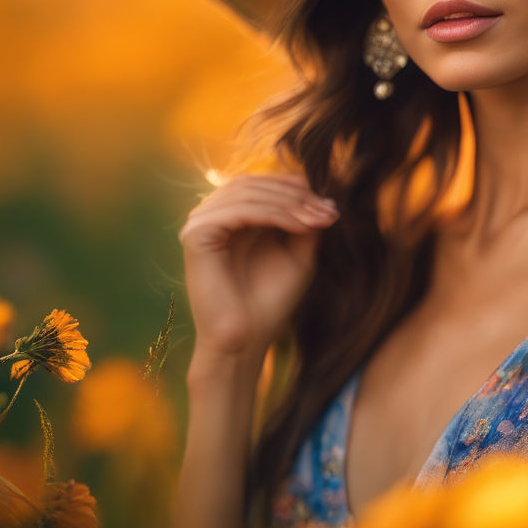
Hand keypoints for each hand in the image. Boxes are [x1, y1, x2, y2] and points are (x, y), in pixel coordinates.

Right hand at [178, 173, 338, 364]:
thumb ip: (303, 221)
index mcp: (230, 217)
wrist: (245, 344)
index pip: (262, 183)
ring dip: (290, 203)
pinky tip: (301, 227)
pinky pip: (239, 211)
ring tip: (320, 219)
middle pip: (255, 183)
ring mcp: (199, 223)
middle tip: (329, 211)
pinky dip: (274, 214)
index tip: (331, 205)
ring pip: (248, 192)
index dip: (296, 187)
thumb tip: (322, 193)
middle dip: (297, 195)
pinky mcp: (195, 235)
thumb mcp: (297, 253)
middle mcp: (211, 215)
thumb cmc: (270, 303)